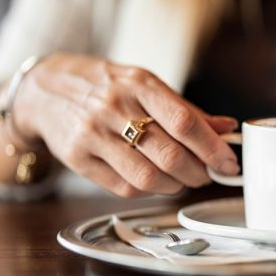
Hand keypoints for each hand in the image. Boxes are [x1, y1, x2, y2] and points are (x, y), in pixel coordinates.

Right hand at [14, 54, 238, 196]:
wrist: (46, 89)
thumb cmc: (106, 87)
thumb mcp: (146, 85)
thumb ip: (186, 109)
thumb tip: (227, 129)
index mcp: (139, 85)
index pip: (185, 122)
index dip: (213, 148)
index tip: (229, 163)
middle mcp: (114, 108)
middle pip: (170, 155)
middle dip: (199, 172)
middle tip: (209, 174)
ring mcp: (93, 135)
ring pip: (148, 178)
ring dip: (176, 185)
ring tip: (184, 179)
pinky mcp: (78, 159)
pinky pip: (124, 188)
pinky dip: (149, 190)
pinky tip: (157, 181)